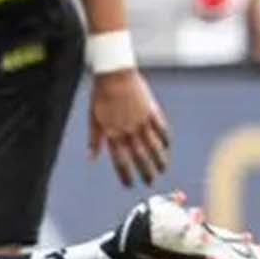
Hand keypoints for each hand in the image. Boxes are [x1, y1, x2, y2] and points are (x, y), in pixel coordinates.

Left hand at [88, 68, 171, 186]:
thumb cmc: (100, 95)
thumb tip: (92, 159)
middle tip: (150, 183)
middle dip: (145, 172)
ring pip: (153, 146)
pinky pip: (161, 129)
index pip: (120, 160)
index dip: (125, 174)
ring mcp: (141, 121)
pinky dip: (165, 140)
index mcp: (112, 133)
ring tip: (162, 170)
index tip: (130, 185)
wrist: (114, 73)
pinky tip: (167, 147)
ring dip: (159, 160)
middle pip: (139, 157)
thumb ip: (94, 140)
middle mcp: (128, 130)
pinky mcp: (152, 111)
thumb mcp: (93, 118)